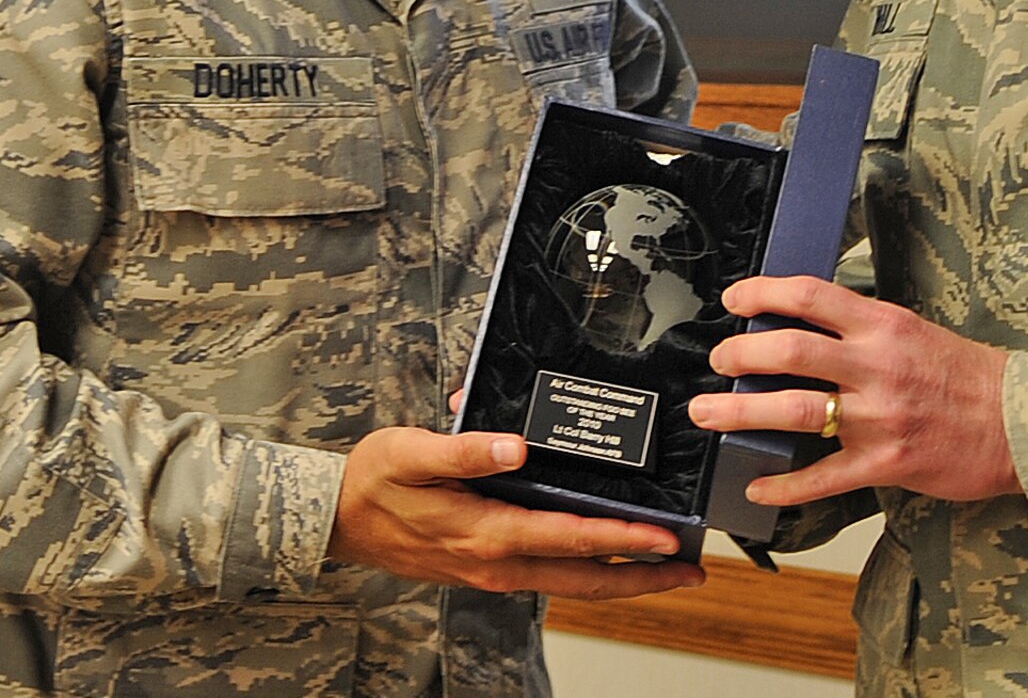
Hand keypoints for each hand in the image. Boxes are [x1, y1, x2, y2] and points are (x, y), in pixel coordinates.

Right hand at [328, 427, 704, 598]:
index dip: (622, 541)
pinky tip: (606, 556)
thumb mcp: (411, 453)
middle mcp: (496, 562)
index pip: (570, 539)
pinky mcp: (488, 566)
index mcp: (486, 533)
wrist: (334, 519)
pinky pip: (551, 574)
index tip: (666, 540)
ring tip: (667, 570)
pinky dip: (589, 569)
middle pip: (585, 580)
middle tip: (694, 572)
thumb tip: (514, 445)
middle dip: (644, 579)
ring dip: (623, 579)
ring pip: (572, 582)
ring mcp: (493, 570)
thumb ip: (465, 450)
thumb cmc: (373, 482)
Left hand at [687, 276, 1021, 507]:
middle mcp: (876, 365)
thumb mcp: (914, 330)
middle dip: (740, 354)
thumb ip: (863, 328)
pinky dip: (783, 485)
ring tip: (709, 414)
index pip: (809, 295)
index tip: (734, 298)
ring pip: (795, 410)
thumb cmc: (968, 375)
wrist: (1021, 422)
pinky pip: (822, 477)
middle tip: (718, 359)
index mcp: (883, 324)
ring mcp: (879, 416)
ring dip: (742, 412)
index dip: (762, 293)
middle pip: (790, 350)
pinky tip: (756, 486)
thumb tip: (806, 323)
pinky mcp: (885, 463)